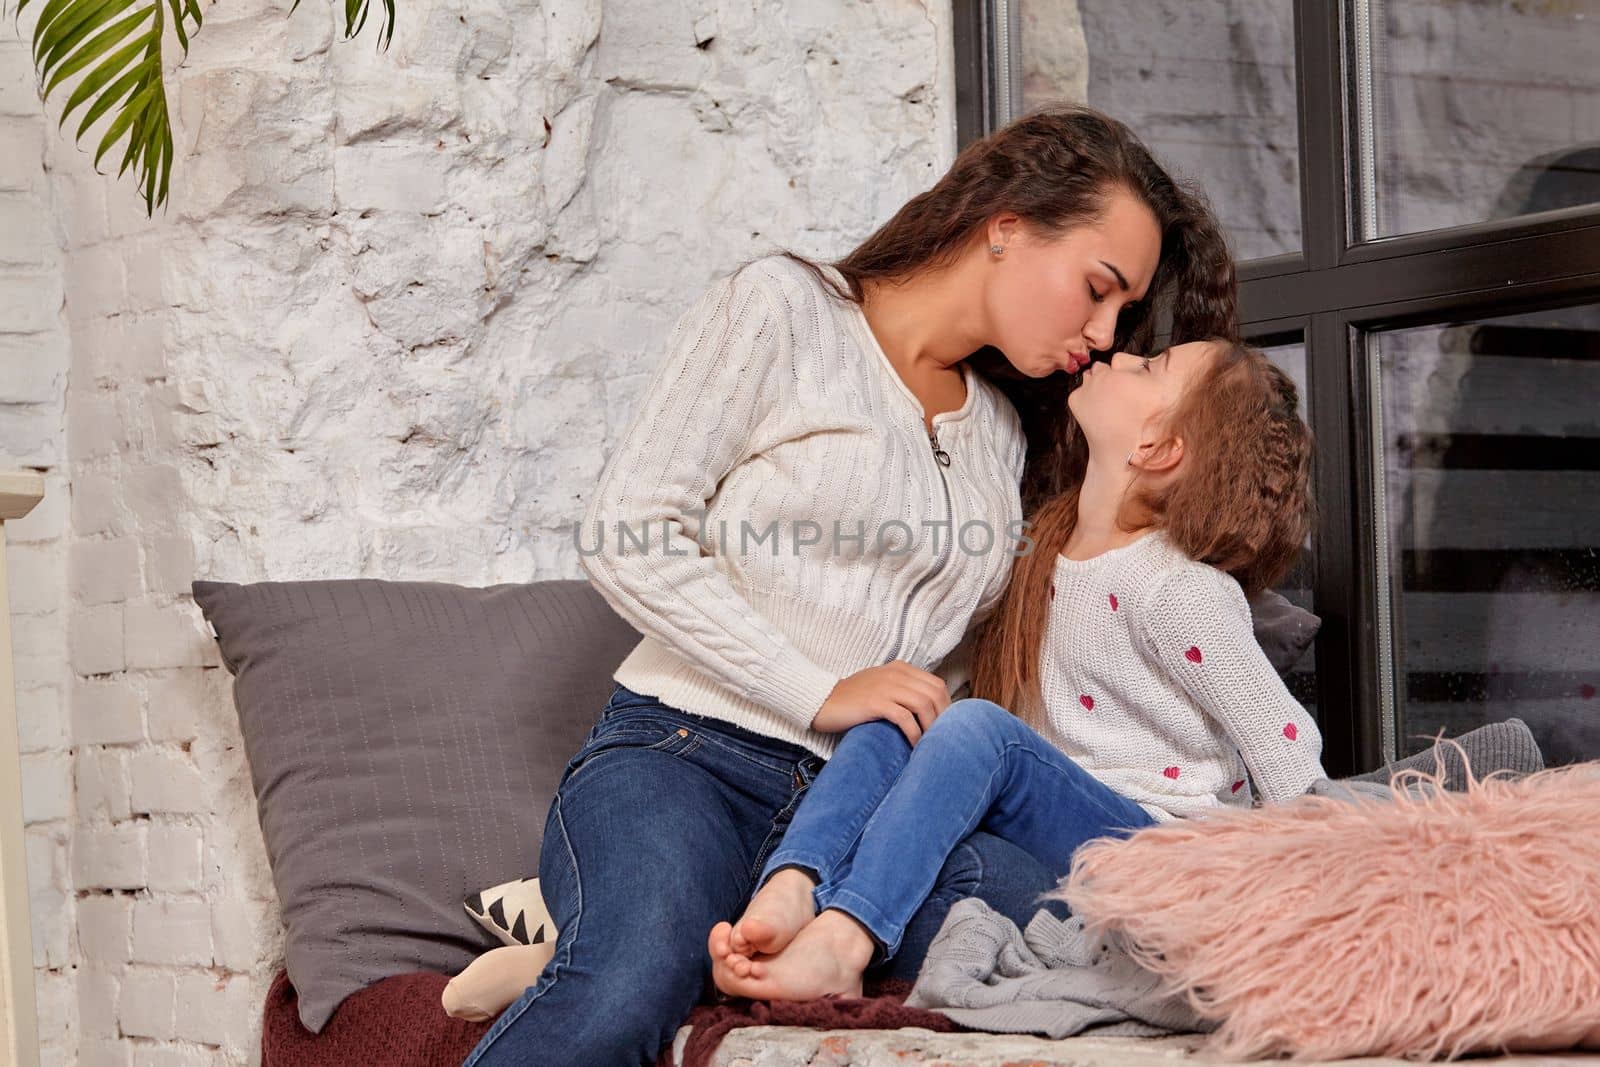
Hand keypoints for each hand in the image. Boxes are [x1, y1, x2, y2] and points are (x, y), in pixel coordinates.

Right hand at [810, 661, 950, 744]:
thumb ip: (904, 691)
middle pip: (935, 694)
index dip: (946, 707)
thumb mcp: (882, 687)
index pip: (937, 685)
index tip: (946, 727)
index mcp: (900, 668)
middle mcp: (896, 674)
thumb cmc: (853, 700)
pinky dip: (914, 733)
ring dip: (931, 727)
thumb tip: (930, 712)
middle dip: (943, 718)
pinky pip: (904, 717)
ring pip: (923, 704)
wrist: (822, 702)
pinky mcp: (875, 702)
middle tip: (941, 739)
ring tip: (930, 744)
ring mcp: (885, 687)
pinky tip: (913, 746)